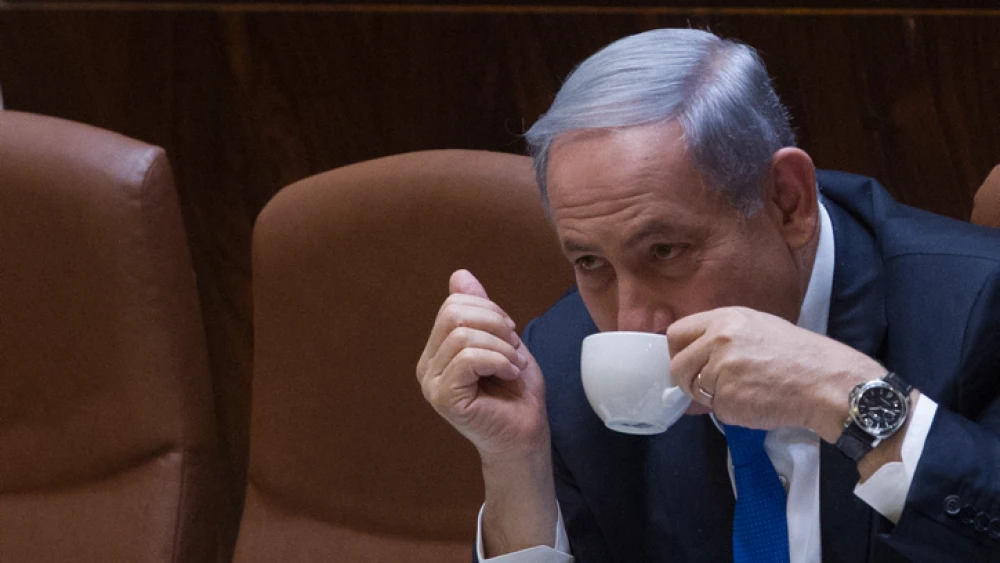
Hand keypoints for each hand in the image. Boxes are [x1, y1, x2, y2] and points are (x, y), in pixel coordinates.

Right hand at [416, 269, 550, 462]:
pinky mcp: (444, 397)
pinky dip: (497, 360)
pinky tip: (508, 375)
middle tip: (513, 348)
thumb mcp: (501, 340)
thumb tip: (459, 275)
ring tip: (512, 365)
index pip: (453, 305)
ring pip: (463, 336)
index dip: (489, 310)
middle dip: (495, 324)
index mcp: (437, 351)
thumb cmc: (516, 394)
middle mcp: (427, 366)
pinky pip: (467, 358)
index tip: (510, 333)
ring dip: (500, 347)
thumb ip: (479, 310)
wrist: (526, 435)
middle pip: (453, 314)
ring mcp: (432, 384)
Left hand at [667, 306, 885, 441]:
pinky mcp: (728, 398)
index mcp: (724, 319)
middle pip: (678, 366)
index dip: (679, 352)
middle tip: (711, 386)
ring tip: (745, 391)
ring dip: (713, 397)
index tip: (688, 363)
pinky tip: (756, 402)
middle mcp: (718, 340)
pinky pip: (716, 410)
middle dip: (689, 380)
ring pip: (696, 390)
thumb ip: (722, 337)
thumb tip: (694, 355)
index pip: (676, 333)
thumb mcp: (758, 327)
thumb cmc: (800, 356)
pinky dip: (732, 412)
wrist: (828, 382)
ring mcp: (722, 370)